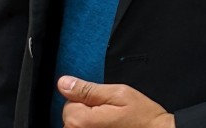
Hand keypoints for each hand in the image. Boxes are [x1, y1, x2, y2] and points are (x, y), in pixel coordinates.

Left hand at [58, 75, 174, 127]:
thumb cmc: (141, 116)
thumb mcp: (117, 93)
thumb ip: (88, 89)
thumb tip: (64, 82)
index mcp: (82, 121)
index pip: (68, 104)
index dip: (85, 99)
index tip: (102, 103)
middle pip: (71, 119)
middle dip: (87, 113)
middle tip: (109, 113)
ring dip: (91, 124)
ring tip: (111, 124)